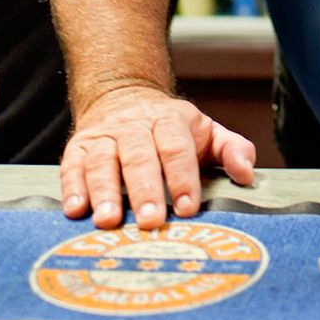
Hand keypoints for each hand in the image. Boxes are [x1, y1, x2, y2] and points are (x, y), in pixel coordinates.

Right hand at [59, 85, 256, 228]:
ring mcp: (105, 136)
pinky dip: (73, 186)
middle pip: (139, 155)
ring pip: (103, 160)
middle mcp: (135, 126)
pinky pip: (72, 164)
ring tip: (108, 221)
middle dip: (145, 189)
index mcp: (170, 121)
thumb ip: (232, 150)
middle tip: (150, 220)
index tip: (187, 207)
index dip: (182, 176)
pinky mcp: (79, 146)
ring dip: (104, 191)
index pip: (176, 146)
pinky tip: (75, 209)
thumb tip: (247, 174)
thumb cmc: (173, 130)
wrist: (124, 97)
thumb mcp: (207, 132)